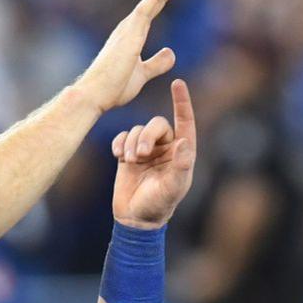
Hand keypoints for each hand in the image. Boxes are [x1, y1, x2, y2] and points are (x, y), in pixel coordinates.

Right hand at [72, 0, 198, 114]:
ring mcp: (130, 26)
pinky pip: (149, 5)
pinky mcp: (131, 31)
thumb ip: (156, 63)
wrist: (95, 94)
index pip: (156, 6)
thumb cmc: (113, 86)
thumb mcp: (142, 74)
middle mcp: (131, 24)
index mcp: (134, 32)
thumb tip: (171, 52)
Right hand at [112, 79, 196, 228]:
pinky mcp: (128, 154)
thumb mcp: (173, 188)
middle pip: (156, 125)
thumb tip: (184, 142)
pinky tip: (117, 156)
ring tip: (128, 161)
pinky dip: (119, 143)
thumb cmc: (158, 205)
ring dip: (131, 143)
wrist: (135, 219)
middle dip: (145, 136)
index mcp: (181, 153)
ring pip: (137, 130)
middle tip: (138, 155)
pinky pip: (123, 137)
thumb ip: (181, 166)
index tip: (177, 82)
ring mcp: (146, 150)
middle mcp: (165, 148)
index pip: (185, 122)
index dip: (182, 102)